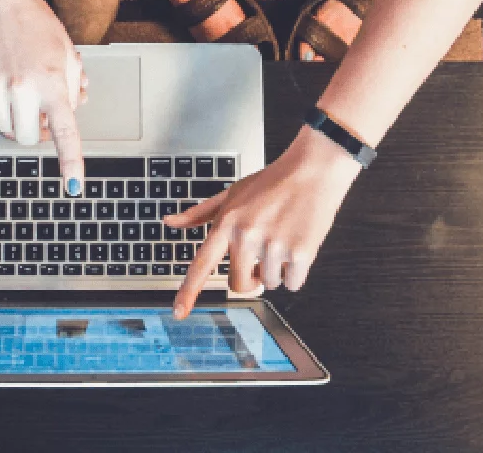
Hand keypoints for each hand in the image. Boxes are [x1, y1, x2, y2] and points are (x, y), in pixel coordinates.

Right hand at [0, 0, 86, 189]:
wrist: (0, 3)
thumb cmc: (38, 26)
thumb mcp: (68, 55)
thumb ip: (73, 89)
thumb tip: (70, 113)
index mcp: (53, 83)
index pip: (65, 133)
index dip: (71, 163)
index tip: (74, 186)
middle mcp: (23, 89)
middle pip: (26, 138)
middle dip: (34, 132)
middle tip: (38, 111)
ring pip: (5, 127)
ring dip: (15, 117)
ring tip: (20, 89)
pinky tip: (2, 79)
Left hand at [164, 126, 363, 318]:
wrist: (313, 170)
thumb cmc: (272, 182)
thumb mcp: (231, 193)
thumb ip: (200, 213)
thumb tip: (170, 222)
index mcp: (227, 223)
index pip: (202, 264)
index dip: (188, 292)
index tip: (178, 313)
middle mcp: (247, 236)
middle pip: (239, 284)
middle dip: (250, 278)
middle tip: (261, 257)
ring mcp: (273, 245)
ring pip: (269, 284)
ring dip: (276, 270)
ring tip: (282, 239)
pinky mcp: (300, 253)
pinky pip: (292, 284)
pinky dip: (296, 272)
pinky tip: (297, 245)